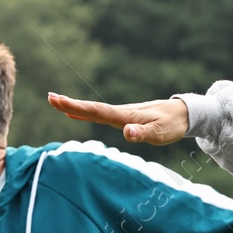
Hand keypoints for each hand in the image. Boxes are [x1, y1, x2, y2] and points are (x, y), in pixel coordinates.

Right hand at [47, 93, 189, 145]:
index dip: (76, 108)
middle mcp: (120, 113)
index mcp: (125, 116)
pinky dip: (85, 114)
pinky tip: (76, 115)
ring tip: (56, 103)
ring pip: (94, 111)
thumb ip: (143, 134)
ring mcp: (121, 114)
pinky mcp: (124, 117)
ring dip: (74, 107)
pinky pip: (100, 115)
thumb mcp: (160, 133)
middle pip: (91, 109)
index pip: (96, 112)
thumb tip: (126, 133)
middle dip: (70, 104)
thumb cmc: (172, 125)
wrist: (183, 113)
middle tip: (49, 98)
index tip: (58, 101)